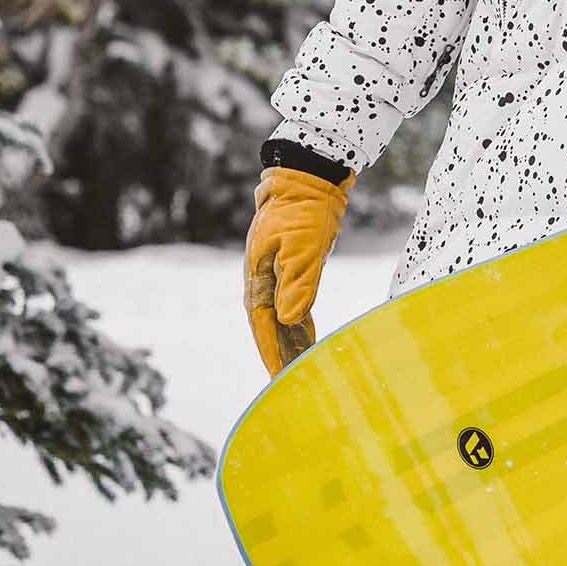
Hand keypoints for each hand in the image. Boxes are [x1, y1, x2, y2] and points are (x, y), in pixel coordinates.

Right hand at [243, 164, 355, 376]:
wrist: (307, 180)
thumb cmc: (303, 212)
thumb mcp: (302, 247)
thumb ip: (296, 283)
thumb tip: (288, 319)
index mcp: (258, 277)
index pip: (262, 324)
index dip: (271, 351)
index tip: (279, 378)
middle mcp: (262, 281)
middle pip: (269, 327)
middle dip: (279, 355)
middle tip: (291, 385)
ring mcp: (275, 276)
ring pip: (281, 319)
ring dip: (289, 344)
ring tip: (301, 372)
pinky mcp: (291, 270)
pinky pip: (293, 306)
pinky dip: (300, 326)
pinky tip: (308, 342)